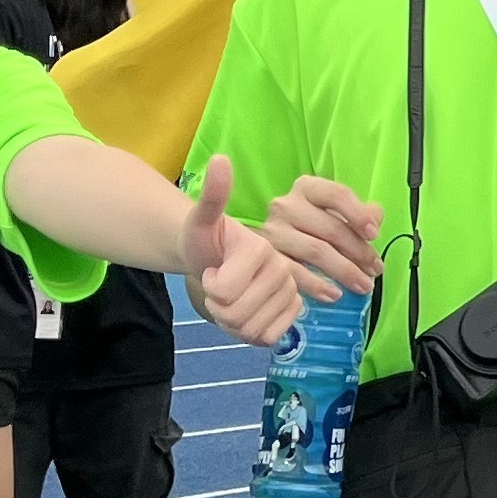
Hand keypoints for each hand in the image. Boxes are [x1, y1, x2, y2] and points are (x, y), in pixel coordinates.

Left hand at [187, 159, 306, 344]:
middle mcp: (283, 268)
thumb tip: (220, 160)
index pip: (222, 290)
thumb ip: (213, 195)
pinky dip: (251, 333)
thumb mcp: (202, 219)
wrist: (216, 258)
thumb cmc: (206, 239)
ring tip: (232, 301)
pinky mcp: (294, 311)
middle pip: (236, 315)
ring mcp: (290, 291)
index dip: (209, 287)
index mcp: (261, 248)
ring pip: (251, 330)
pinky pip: (269, 337)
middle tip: (219, 289)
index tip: (213, 269)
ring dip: (232, 323)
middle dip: (218, 308)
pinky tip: (249, 315)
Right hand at [260, 172, 383, 297]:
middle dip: (359, 251)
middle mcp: (286, 206)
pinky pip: (294, 272)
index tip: (375, 235)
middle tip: (375, 269)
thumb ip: (361, 212)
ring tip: (363, 285)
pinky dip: (317, 285)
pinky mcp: (267, 258)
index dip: (359, 214)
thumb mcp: (336, 213)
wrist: (269, 247)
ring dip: (344, 271)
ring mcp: (273, 232)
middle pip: (330, 228)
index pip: (337, 194)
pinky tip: (334, 294)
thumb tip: (375, 219)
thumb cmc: (313, 226)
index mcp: (307, 188)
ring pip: (315, 251)